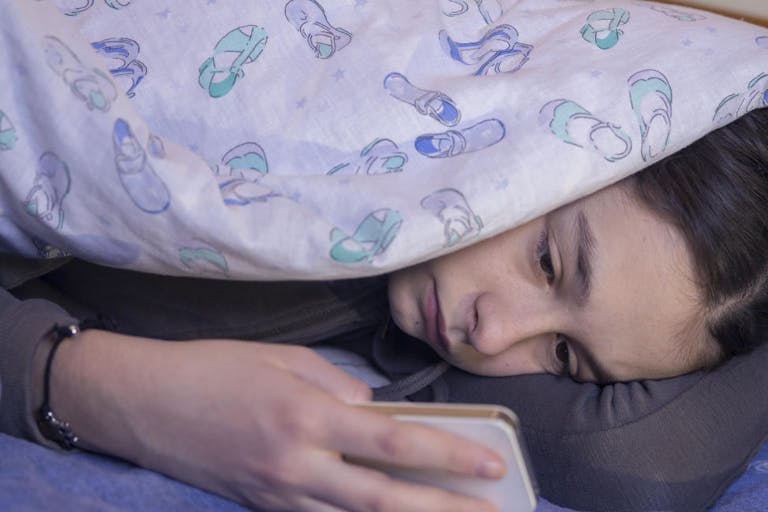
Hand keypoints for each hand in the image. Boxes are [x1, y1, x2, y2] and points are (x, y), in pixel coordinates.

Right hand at [48, 332, 504, 511]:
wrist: (144, 403)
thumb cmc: (214, 368)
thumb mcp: (282, 358)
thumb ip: (337, 384)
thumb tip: (373, 410)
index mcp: (307, 414)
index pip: (392, 441)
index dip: (447, 454)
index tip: (490, 464)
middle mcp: (299, 463)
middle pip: (384, 498)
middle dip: (444, 511)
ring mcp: (279, 493)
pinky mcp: (263, 506)